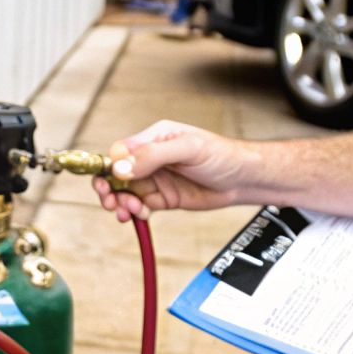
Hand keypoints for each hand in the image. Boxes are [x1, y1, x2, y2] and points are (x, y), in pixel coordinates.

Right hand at [91, 120, 256, 221]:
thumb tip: (120, 166)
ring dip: (121, 203)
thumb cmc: (222, 155)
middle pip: (116, 174)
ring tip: (128, 211)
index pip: (120, 152)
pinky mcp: (163, 198)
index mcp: (153, 138)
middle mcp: (151, 159)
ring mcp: (156, 179)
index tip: (108, 182)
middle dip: (108, 188)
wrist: (244, 180)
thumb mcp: (187, 149)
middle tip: (110, 201)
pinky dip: (134, 213)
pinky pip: (140, 206)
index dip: (109, 168)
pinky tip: (140, 215)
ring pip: (125, 193)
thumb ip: (152, 156)